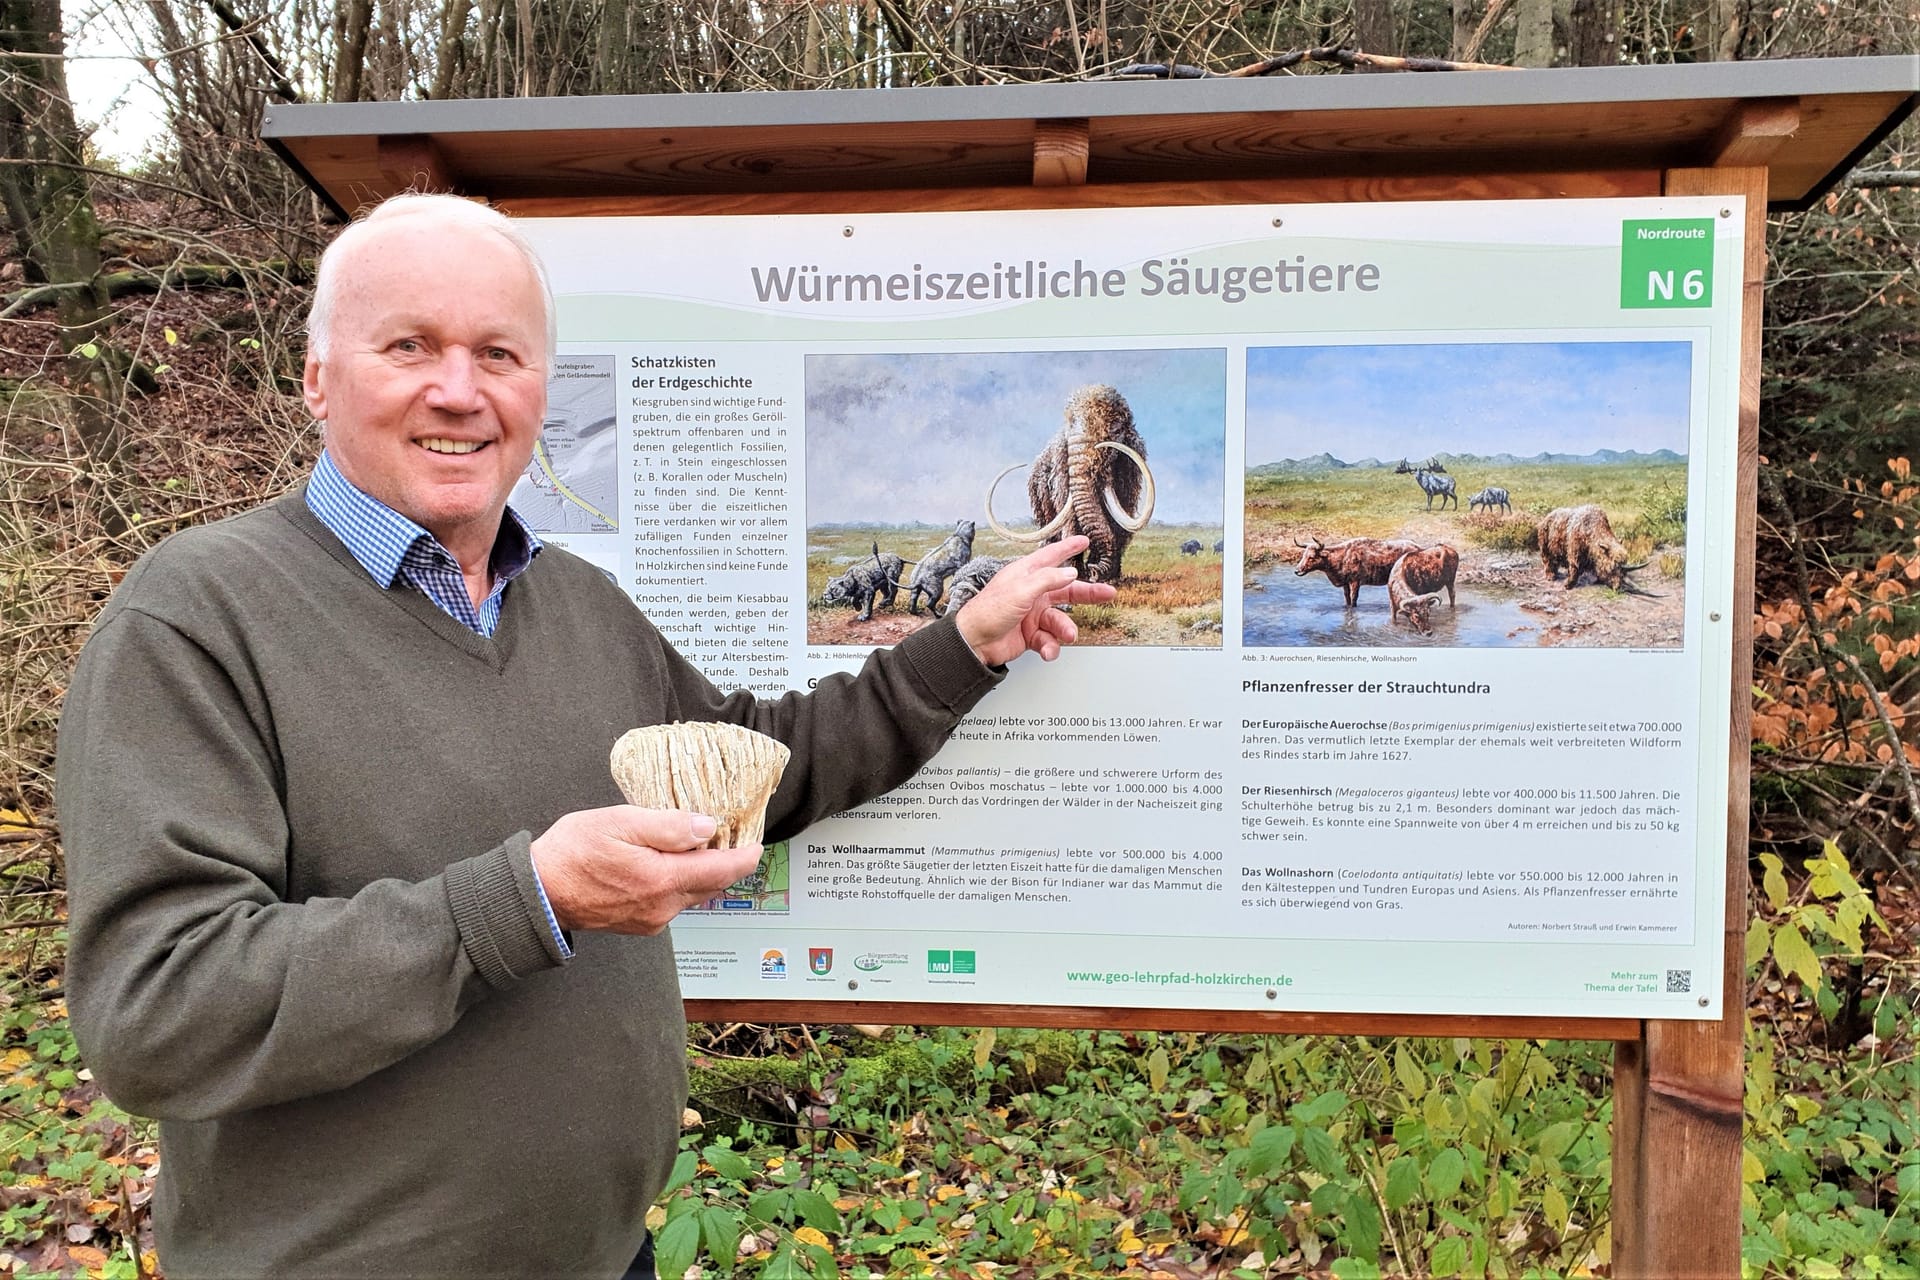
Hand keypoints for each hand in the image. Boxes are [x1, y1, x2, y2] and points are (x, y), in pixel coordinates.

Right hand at [530, 806, 764, 934]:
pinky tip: (665, 863)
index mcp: (662, 880)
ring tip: (694, 844)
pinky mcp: (640, 923)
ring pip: (692, 894)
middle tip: (728, 835)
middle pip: (711, 884)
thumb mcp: (620, 823)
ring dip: (699, 872)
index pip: (722, 871)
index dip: (745, 857)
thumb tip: (706, 827)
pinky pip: (672, 902)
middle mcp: (663, 907)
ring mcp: (652, 919)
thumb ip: (667, 826)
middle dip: (725, 862)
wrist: (537, 893)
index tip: (757, 844)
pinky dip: (679, 883)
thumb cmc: (572, 853)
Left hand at [953, 535, 1118, 666]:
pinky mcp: (1031, 635)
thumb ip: (1048, 580)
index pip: (1051, 557)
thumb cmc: (988, 611)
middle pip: (1066, 589)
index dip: (1068, 548)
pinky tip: (1047, 650)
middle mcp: (1032, 593)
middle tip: (1107, 594)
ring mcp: (1032, 615)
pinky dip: (1051, 647)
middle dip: (1087, 593)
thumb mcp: (1020, 589)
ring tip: (1067, 635)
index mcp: (1026, 575)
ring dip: (1065, 629)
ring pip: (1060, 620)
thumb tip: (1070, 572)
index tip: (1083, 541)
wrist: (974, 643)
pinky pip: (1049, 640)